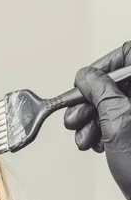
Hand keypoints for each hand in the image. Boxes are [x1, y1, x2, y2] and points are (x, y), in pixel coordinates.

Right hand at [64, 42, 130, 199]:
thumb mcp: (118, 120)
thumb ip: (100, 91)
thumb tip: (86, 76)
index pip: (129, 54)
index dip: (104, 65)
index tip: (83, 82)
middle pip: (117, 83)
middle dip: (90, 101)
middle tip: (75, 116)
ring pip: (113, 105)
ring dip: (91, 121)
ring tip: (84, 138)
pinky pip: (116, 122)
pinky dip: (100, 132)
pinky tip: (95, 145)